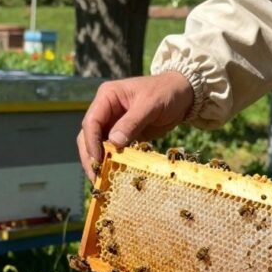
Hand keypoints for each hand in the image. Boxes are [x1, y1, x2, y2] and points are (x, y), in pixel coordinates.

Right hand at [77, 71, 194, 179]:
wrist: (183, 94)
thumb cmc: (166, 92)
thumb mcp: (150, 104)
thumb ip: (132, 122)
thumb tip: (114, 143)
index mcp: (107, 96)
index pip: (91, 121)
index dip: (91, 142)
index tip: (97, 161)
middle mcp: (105, 110)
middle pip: (88, 135)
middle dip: (90, 156)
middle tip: (96, 176)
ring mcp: (113, 123)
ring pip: (98, 145)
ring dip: (99, 162)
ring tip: (102, 179)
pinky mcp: (123, 135)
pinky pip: (113, 150)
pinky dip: (112, 162)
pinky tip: (113, 175)